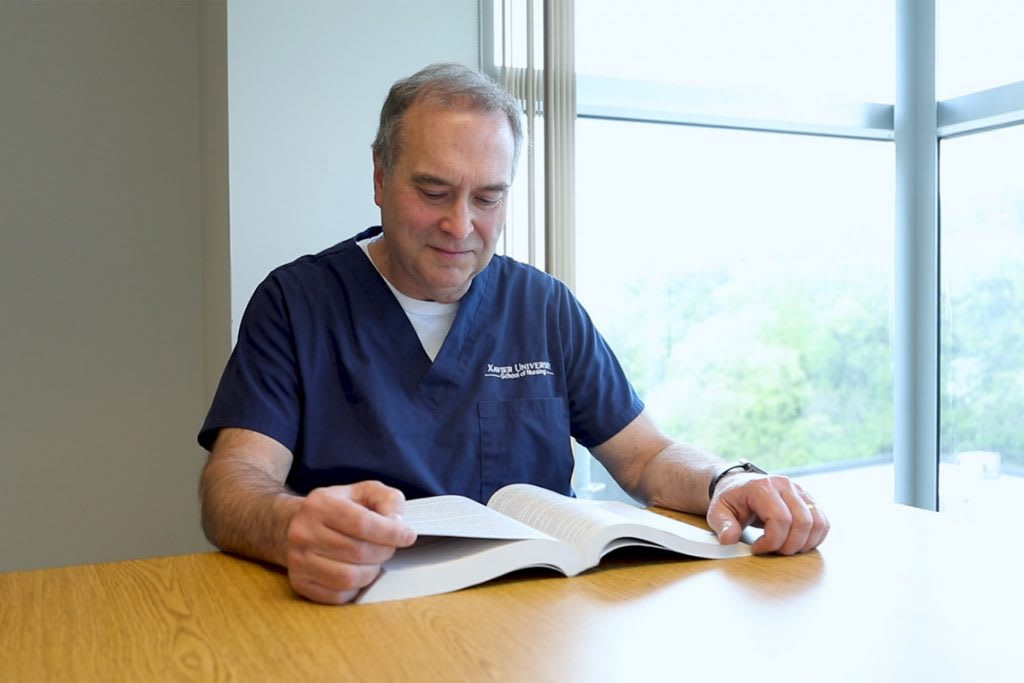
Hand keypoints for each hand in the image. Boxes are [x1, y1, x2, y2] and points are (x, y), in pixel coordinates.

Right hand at [285, 480, 416, 603]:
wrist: (292, 525)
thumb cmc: (335, 509)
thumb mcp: (362, 492)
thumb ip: (387, 499)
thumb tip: (397, 523)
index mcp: (319, 504)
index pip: (363, 523)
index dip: (391, 532)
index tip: (408, 535)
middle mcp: (303, 532)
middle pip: (359, 552)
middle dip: (384, 551)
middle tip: (389, 547)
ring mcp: (298, 561)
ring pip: (350, 578)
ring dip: (372, 571)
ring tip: (374, 560)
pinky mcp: (300, 583)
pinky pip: (339, 595)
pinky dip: (356, 587)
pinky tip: (357, 572)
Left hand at [707, 473, 828, 554]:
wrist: (738, 485)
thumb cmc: (731, 499)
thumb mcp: (718, 511)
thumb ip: (722, 525)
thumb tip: (729, 539)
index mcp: (762, 486)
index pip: (780, 519)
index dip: (772, 541)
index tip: (757, 548)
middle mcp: (785, 485)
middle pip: (802, 522)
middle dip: (789, 545)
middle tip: (773, 551)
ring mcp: (800, 491)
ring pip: (817, 523)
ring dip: (804, 543)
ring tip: (784, 547)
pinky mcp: (808, 499)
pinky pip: (823, 522)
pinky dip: (814, 538)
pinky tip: (797, 543)